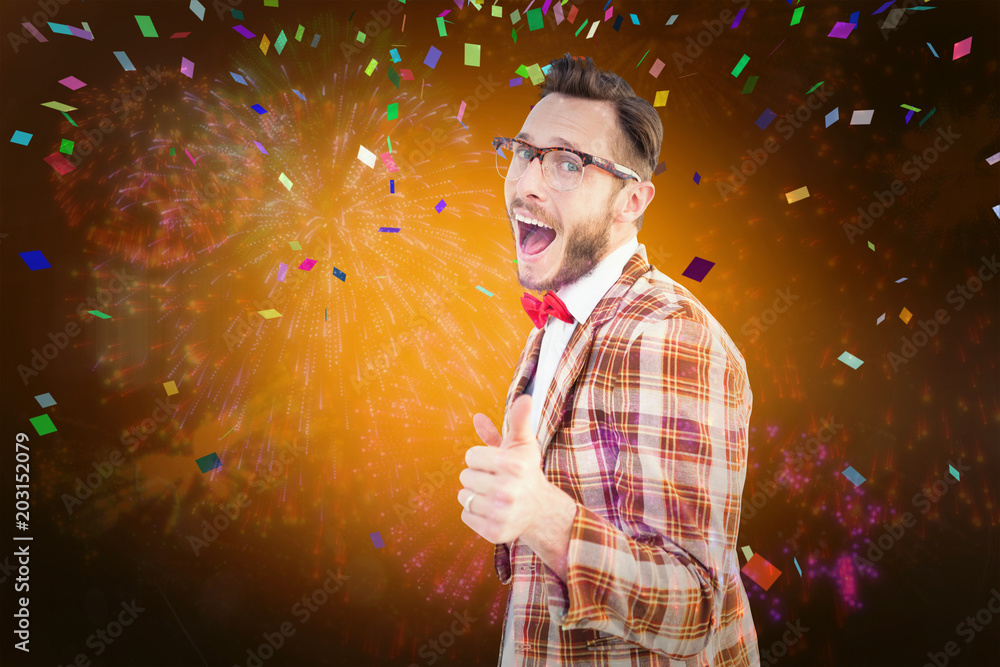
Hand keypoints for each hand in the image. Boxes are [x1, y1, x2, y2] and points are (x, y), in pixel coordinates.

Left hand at [458, 394, 551, 544]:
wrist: (540, 510)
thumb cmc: (526, 471)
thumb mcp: (524, 444)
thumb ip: (520, 420)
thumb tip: (526, 397)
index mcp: (512, 467)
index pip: (471, 457)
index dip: (481, 459)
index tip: (497, 464)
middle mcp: (507, 491)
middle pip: (465, 477)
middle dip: (478, 477)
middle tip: (497, 481)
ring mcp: (501, 514)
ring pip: (464, 497)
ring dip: (475, 494)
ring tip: (493, 495)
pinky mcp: (494, 532)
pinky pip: (465, 515)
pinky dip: (474, 513)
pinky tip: (491, 510)